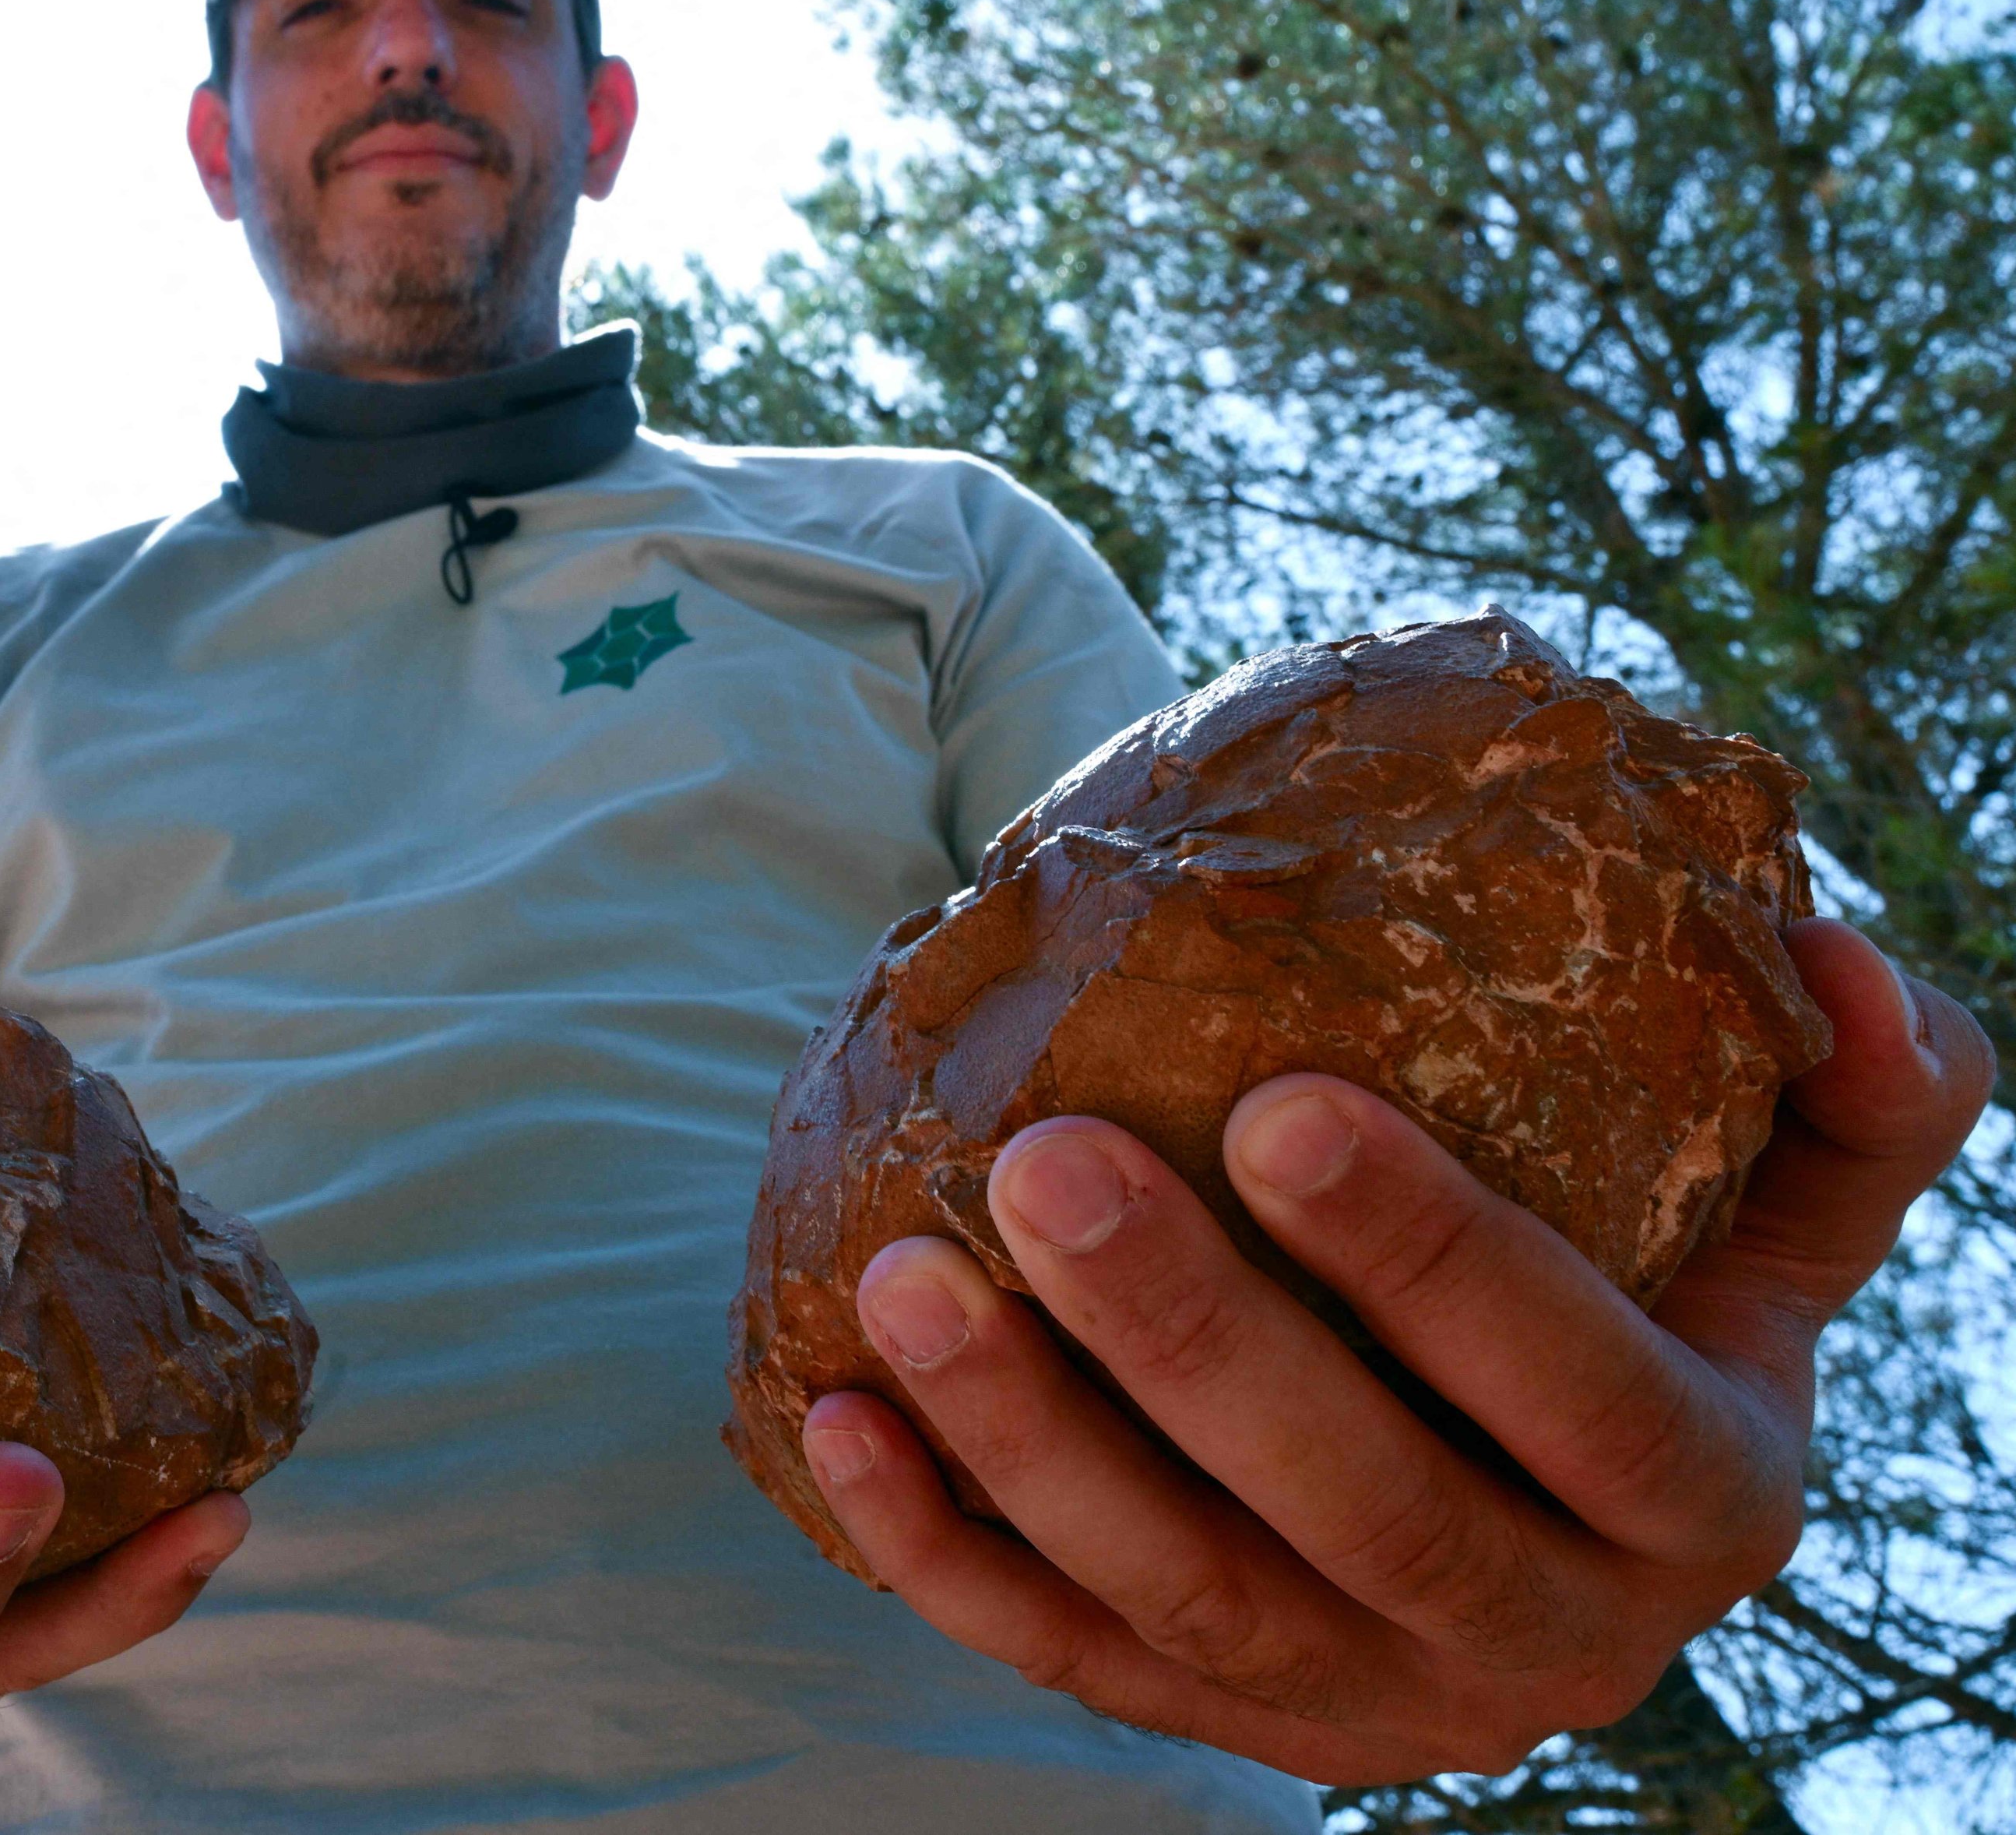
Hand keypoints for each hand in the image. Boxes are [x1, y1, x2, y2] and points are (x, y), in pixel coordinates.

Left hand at [797, 917, 1993, 1783]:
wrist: (1518, 1466)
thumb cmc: (1635, 1276)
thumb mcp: (1770, 1202)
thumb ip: (1845, 1095)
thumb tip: (1847, 964)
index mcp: (1702, 1496)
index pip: (1590, 1402)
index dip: (1443, 1268)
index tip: (1283, 1107)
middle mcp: (1551, 1635)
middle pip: (1368, 1516)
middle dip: (1197, 1345)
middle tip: (1045, 1165)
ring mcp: (1377, 1704)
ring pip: (1194, 1602)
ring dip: (1035, 1446)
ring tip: (907, 1277)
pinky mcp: (1225, 1722)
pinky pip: (1066, 1658)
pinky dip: (942, 1556)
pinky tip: (839, 1421)